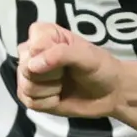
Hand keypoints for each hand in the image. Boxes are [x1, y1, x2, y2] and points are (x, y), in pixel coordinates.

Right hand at [17, 21, 132, 117]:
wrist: (110, 94)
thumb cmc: (100, 68)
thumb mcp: (87, 56)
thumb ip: (61, 54)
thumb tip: (32, 66)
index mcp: (44, 34)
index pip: (33, 45)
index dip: (49, 57)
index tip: (68, 59)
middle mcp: (32, 52)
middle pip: (26, 67)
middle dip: (49, 76)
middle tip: (66, 73)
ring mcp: (29, 74)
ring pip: (26, 86)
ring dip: (50, 90)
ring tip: (63, 84)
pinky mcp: (30, 95)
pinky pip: (29, 102)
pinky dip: (48, 103)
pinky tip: (59, 96)